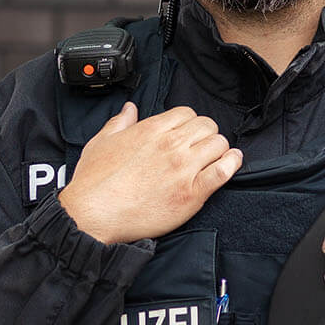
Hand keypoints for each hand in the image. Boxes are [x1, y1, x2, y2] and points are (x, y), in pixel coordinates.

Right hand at [57, 102, 242, 245]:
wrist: (93, 215)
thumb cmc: (93, 182)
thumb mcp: (100, 142)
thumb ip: (119, 122)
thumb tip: (130, 109)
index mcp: (150, 129)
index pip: (186, 113)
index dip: (189, 122)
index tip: (186, 134)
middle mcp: (171, 145)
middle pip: (207, 125)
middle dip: (206, 133)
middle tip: (200, 146)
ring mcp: (183, 169)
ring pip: (219, 144)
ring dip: (218, 149)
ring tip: (213, 157)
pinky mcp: (192, 194)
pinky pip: (223, 171)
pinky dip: (232, 164)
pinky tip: (231, 162)